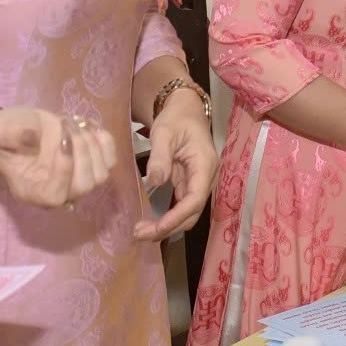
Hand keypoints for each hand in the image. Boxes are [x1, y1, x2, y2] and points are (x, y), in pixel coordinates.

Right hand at [0, 108, 119, 208]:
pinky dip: (106, 142)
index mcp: (31, 192)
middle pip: (84, 186)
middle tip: (65, 124)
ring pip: (100, 175)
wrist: (16, 127)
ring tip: (73, 123)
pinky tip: (89, 126)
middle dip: (81, 152)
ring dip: (92, 145)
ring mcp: (76, 181)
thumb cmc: (2, 133)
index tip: (61, 140)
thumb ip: (8, 134)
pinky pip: (110, 161)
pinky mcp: (90, 165)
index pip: (56, 196)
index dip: (64, 171)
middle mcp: (57, 192)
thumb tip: (32, 138)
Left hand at [136, 90, 219, 240]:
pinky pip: (181, 207)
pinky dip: (167, 218)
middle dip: (169, 227)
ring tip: (141, 232)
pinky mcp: (189, 184)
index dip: (177, 216)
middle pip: (192, 212)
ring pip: (187, 213)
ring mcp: (198, 183)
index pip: (195, 199)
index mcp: (205, 165)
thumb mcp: (164, 132)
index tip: (156, 228)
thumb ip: (160, 157)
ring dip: (167, 226)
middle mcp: (206, 178)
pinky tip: (150, 223)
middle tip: (140, 234)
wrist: (185, 110)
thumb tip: (155, 182)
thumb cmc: (176, 118)